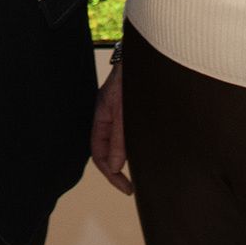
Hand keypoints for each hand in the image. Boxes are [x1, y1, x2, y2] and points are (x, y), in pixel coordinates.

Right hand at [90, 64, 131, 194]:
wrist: (146, 56)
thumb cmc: (131, 77)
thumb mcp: (124, 111)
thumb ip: (119, 139)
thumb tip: (115, 167)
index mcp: (100, 116)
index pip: (98, 153)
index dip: (110, 174)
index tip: (126, 188)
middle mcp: (108, 116)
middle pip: (106, 151)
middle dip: (116, 171)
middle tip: (131, 187)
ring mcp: (120, 112)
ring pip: (118, 143)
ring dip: (126, 159)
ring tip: (140, 174)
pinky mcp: (133, 108)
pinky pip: (128, 133)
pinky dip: (134, 146)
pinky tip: (144, 152)